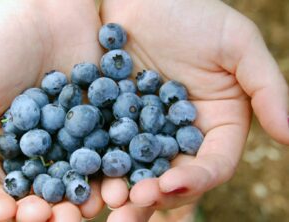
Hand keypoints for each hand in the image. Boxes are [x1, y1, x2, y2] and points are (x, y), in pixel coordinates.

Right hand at [0, 0, 103, 220]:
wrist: (42, 7)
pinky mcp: (101, 121)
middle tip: (55, 220)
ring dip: (82, 199)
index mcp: (1, 148)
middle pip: (42, 191)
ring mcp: (72, 137)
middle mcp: (38, 149)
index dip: (2, 206)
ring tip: (88, 211)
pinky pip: (107, 150)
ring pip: (77, 178)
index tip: (9, 214)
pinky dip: (111, 169)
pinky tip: (115, 183)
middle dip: (47, 209)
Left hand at [100, 0, 288, 219]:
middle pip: (172, 176)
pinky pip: (105, 146)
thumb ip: (266, 88)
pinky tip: (84, 174)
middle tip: (132, 205)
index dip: (195, 179)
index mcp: (216, 125)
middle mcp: (181, 135)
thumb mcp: (238, 44)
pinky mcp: (113, 120)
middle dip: (154, 194)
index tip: (171, 185)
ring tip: (108, 201)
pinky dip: (98, 163)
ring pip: (137, 169)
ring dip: (124, 188)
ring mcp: (145, 131)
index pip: (212, 164)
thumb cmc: (194, 14)